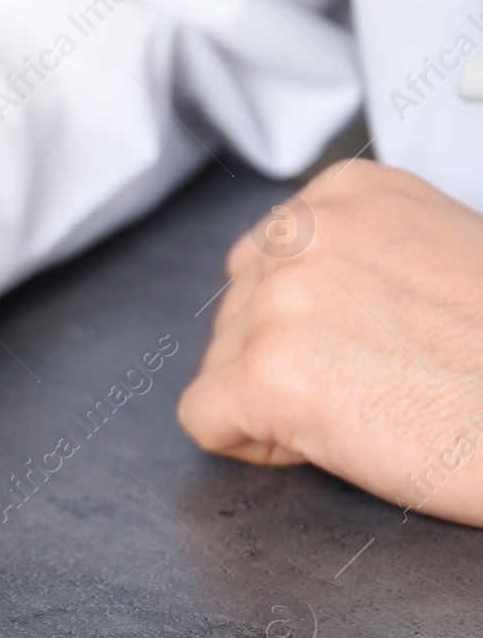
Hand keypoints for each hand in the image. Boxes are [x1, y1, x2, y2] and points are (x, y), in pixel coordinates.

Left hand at [179, 160, 482, 525]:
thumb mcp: (433, 254)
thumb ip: (354, 253)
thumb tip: (292, 277)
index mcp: (346, 194)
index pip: (261, 261)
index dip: (305, 321)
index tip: (367, 339)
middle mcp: (305, 233)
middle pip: (233, 314)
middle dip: (284, 358)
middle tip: (375, 378)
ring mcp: (280, 301)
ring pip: (218, 366)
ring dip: (275, 400)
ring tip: (367, 403)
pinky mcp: (265, 375)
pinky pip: (204, 420)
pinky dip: (250, 443)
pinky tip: (324, 438)